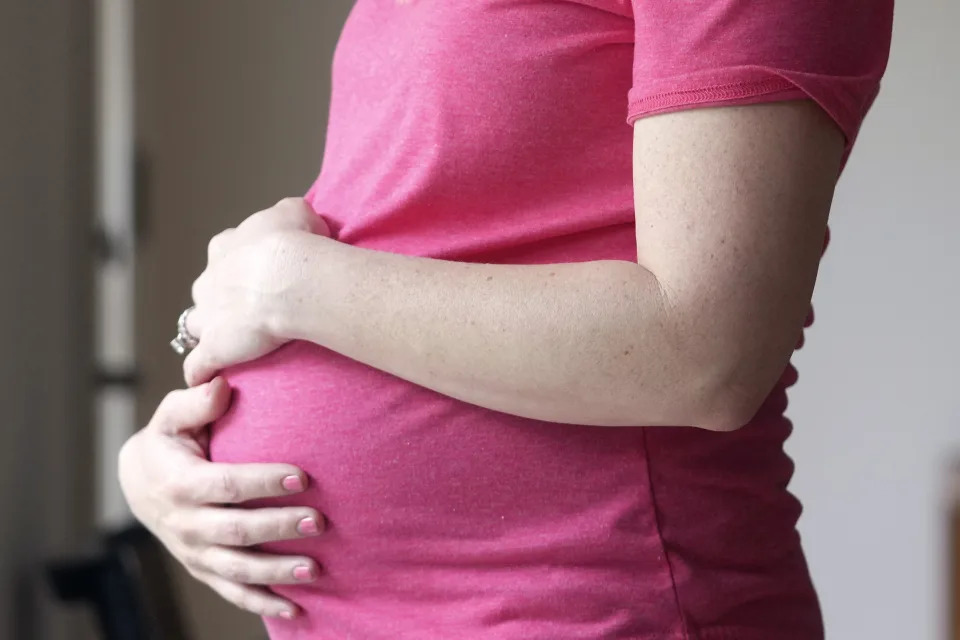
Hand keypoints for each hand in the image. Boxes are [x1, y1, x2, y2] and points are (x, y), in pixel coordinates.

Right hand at [118, 377, 324, 619]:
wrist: (138, 482)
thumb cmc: (167, 442)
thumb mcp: (171, 416)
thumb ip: (195, 401)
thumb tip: (222, 386)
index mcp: (180, 483)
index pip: (226, 485)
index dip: (263, 482)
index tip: (302, 477)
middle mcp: (185, 523)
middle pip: (236, 531)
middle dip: (278, 527)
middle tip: (319, 521)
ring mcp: (194, 551)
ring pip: (237, 568)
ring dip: (277, 571)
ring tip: (315, 567)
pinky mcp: (203, 569)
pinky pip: (232, 592)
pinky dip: (262, 603)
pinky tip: (296, 608)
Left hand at [183, 197, 330, 386]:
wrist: (288, 276)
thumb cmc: (295, 242)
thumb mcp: (297, 212)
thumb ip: (291, 214)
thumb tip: (299, 220)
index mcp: (225, 248)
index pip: (223, 254)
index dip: (239, 265)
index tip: (259, 272)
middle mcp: (208, 281)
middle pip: (206, 292)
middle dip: (221, 300)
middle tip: (251, 310)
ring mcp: (207, 317)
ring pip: (196, 327)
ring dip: (209, 335)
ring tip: (230, 348)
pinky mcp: (212, 349)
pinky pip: (198, 368)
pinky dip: (202, 375)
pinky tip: (213, 382)